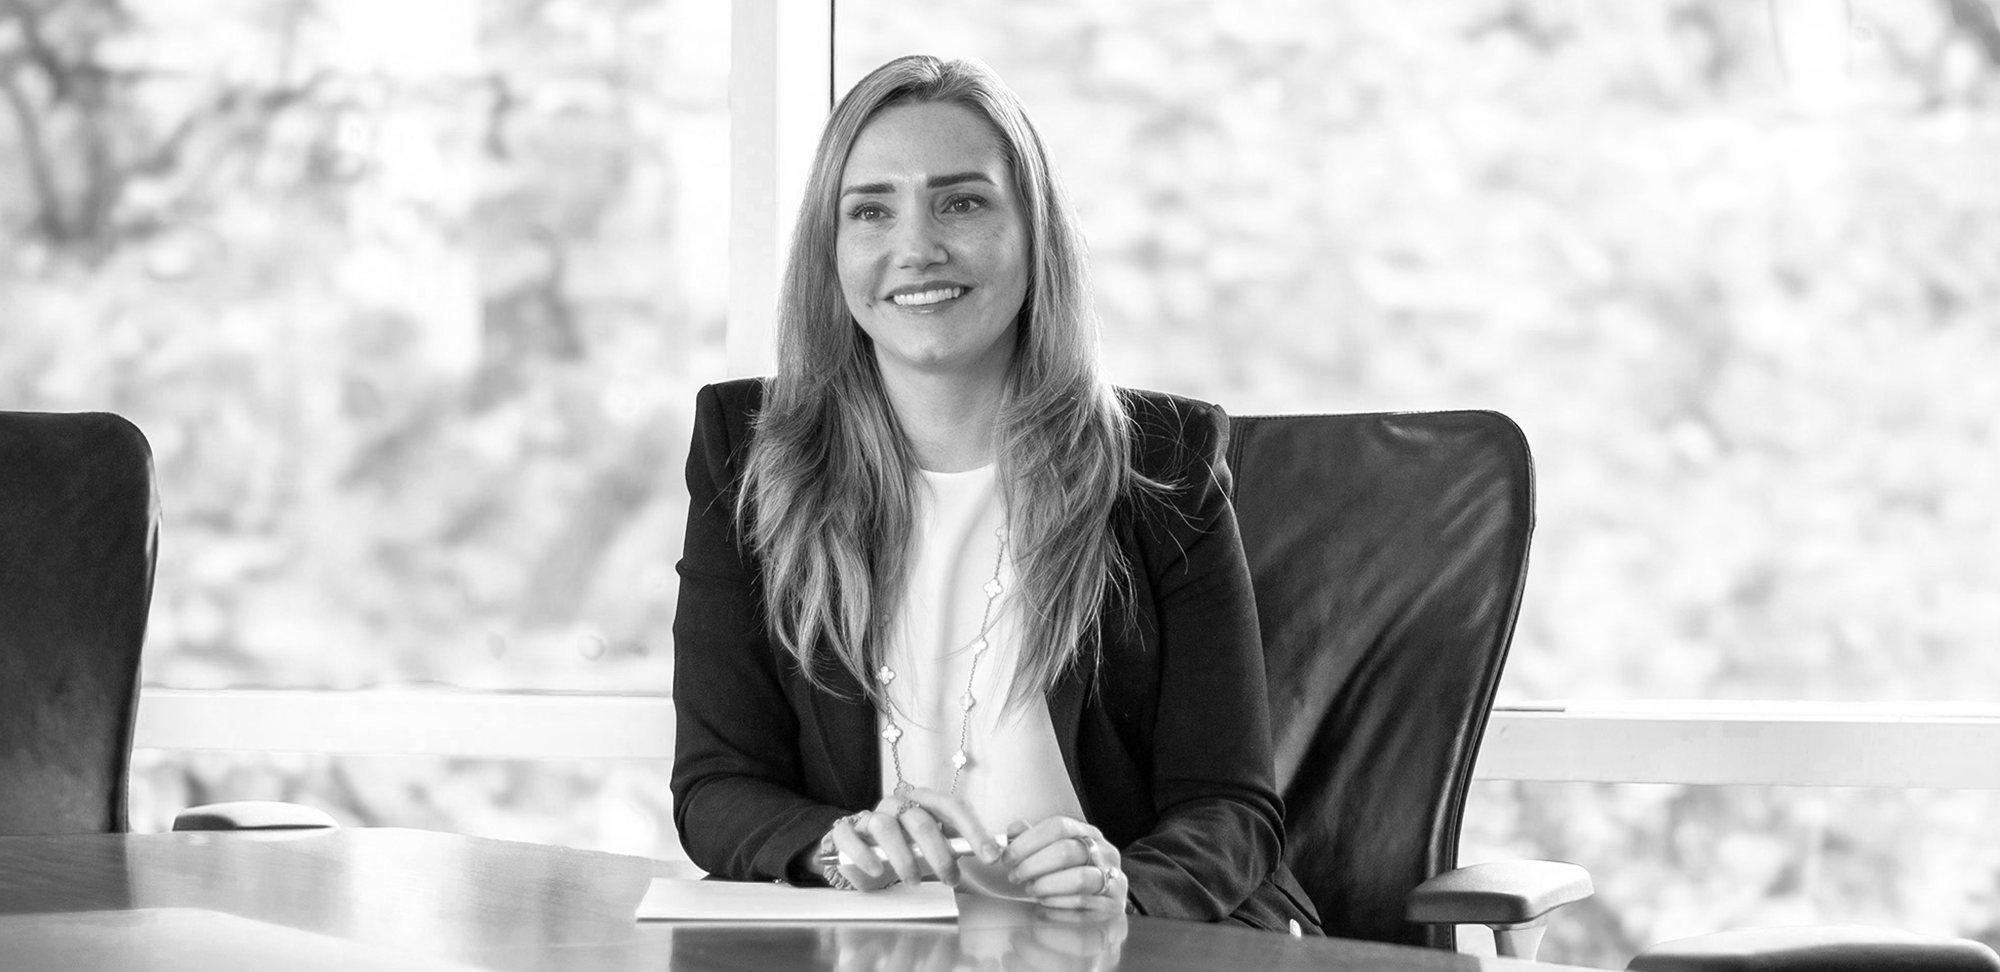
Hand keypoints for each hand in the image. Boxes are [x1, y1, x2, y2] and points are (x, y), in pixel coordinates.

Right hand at [827, 788, 1001, 889]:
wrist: (861, 855)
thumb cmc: (904, 849)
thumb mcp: (932, 847)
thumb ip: (955, 845)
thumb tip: (990, 852)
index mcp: (923, 801)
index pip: (952, 806)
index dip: (973, 830)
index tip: (990, 855)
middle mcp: (896, 804)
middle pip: (921, 822)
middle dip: (940, 854)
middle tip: (951, 879)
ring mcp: (870, 816)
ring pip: (886, 828)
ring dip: (904, 859)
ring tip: (914, 881)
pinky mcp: (846, 831)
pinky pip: (852, 838)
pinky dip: (865, 855)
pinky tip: (877, 871)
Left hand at [997, 816, 1126, 912]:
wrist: (1105, 904)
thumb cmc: (1074, 875)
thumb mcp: (1056, 852)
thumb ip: (1033, 840)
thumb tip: (1011, 832)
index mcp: (1088, 833)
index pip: (1058, 826)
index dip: (1028, 841)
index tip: (1008, 857)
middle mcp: (1105, 853)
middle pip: (1066, 851)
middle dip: (1032, 865)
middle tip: (1015, 877)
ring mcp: (1112, 879)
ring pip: (1078, 879)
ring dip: (1046, 886)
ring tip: (1031, 891)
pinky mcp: (1111, 907)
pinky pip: (1083, 905)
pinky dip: (1057, 907)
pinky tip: (1043, 907)